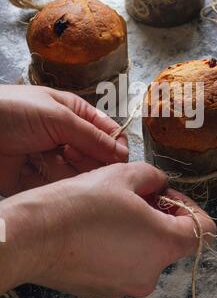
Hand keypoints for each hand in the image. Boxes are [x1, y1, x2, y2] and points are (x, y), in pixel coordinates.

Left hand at [0, 85, 127, 195]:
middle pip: (92, 156)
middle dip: (91, 162)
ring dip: (69, 172)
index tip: (121, 161)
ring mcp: (49, 158)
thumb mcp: (59, 117)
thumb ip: (91, 136)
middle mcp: (64, 137)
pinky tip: (42, 175)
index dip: (115, 145)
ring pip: (75, 173)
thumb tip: (122, 153)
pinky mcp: (34, 179)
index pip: (105, 131)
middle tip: (85, 166)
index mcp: (73, 113)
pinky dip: (52, 183)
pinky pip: (55, 186)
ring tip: (53, 164)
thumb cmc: (13, 111)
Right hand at [0, 162, 215, 297]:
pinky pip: (124, 265)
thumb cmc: (82, 204)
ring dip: (139, 231)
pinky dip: (119, 247)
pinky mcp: (104, 290)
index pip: (202, 230)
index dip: (189, 207)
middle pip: (172, 242)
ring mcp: (126, 286)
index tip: (166, 195)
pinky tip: (97, 229)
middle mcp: (151, 273)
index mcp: (165, 244)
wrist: (36, 234)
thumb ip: (154, 177)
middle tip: (136, 195)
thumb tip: (159, 183)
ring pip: (146, 253)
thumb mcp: (125, 175)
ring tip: (112, 210)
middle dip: (160, 215)